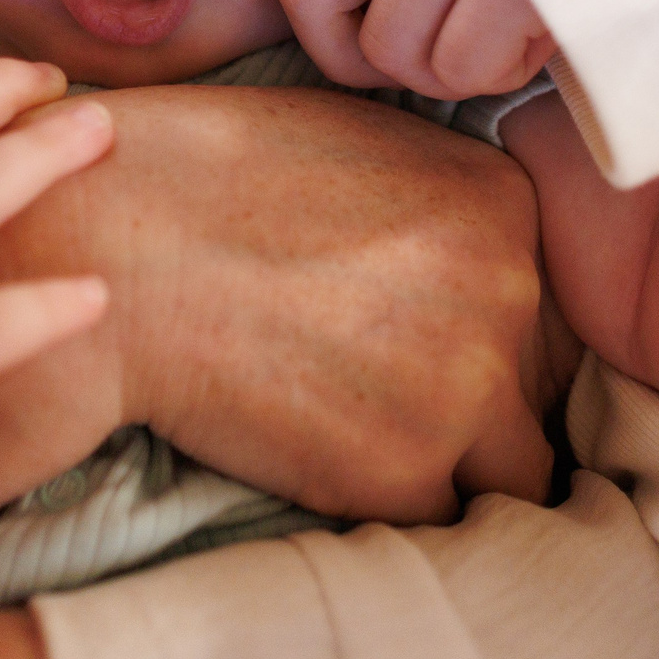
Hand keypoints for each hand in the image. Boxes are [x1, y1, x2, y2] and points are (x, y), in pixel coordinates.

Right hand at [0, 83, 561, 531]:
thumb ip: (443, 207)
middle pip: (534, 384)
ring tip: (362, 440)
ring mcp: (467, 386)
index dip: (486, 333)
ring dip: (448, 466)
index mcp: (507, 204)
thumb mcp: (362, 144)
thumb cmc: (210, 179)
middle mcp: (511, 291)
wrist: (118, 246)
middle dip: (474, 401)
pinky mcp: (405, 470)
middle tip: (385, 395)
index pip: (541, 303)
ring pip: (504, 466)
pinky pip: (430, 514)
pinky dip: (382, 502)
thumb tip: (476, 263)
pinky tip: (316, 457)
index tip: (426, 343)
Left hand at [275, 0, 553, 100]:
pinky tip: (543, 33)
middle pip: (313, 1)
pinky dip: (501, 70)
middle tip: (420, 65)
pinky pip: (467, 67)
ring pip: (397, 50)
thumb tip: (355, 11)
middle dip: (356, 59)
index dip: (320, 20)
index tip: (370, 38)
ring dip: (450, 68)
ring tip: (507, 33)